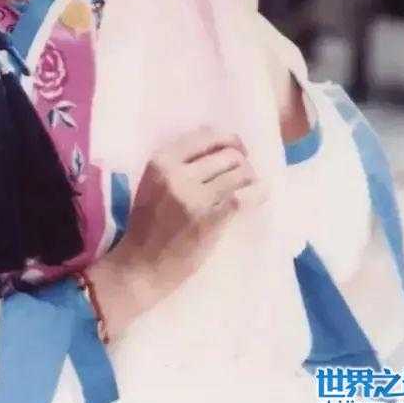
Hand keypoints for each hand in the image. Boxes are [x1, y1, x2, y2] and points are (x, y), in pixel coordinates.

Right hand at [85, 126, 255, 339]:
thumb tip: (218, 144)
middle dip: (241, 160)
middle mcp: (178, 174)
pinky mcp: (211, 220)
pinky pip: (244, 197)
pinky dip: (258, 192)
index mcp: (161, 161)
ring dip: (249, 176)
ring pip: (239, 172)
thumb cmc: (147, 224)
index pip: (205, 136)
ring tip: (249, 184)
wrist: (141, 266)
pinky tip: (262, 192)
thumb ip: (179, 163)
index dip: (228, 139)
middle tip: (243, 171)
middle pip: (227, 153)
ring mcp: (195, 198)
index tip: (236, 148)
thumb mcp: (154, 183)